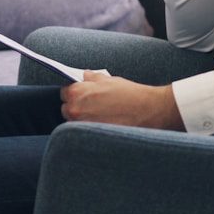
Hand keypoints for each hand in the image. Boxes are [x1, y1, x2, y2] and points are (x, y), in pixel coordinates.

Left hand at [60, 70, 184, 130]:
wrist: (149, 111)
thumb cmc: (129, 94)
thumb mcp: (109, 80)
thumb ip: (92, 78)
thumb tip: (84, 76)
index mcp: (77, 92)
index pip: (65, 92)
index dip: (75, 93)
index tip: (83, 96)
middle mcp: (75, 110)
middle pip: (67, 108)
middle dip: (77, 106)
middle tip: (92, 107)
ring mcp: (82, 126)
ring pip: (75, 122)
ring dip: (83, 119)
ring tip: (100, 117)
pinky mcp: (91, 138)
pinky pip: (85, 133)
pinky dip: (91, 130)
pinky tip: (103, 126)